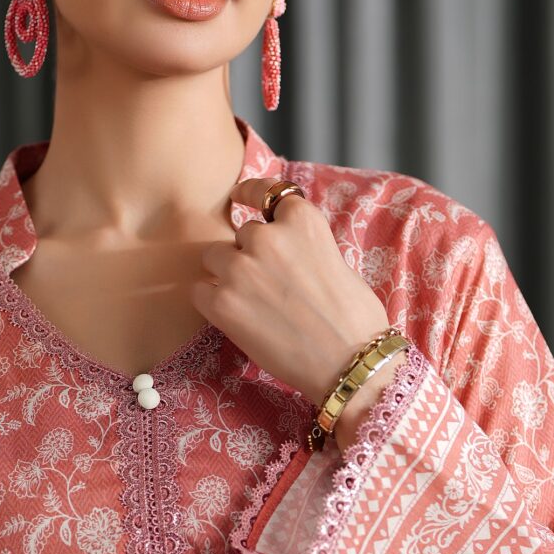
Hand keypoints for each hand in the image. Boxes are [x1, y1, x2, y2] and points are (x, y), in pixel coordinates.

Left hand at [192, 180, 390, 411]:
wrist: (350, 362)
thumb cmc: (354, 318)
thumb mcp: (335, 259)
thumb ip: (301, 244)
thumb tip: (281, 248)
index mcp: (301, 220)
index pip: (266, 191)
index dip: (250, 193)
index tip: (239, 196)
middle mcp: (267, 237)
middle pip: (240, 233)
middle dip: (249, 253)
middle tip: (269, 285)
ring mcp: (240, 269)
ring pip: (214, 257)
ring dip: (227, 274)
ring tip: (253, 303)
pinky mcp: (222, 304)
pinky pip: (199, 290)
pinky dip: (212, 301)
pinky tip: (235, 318)